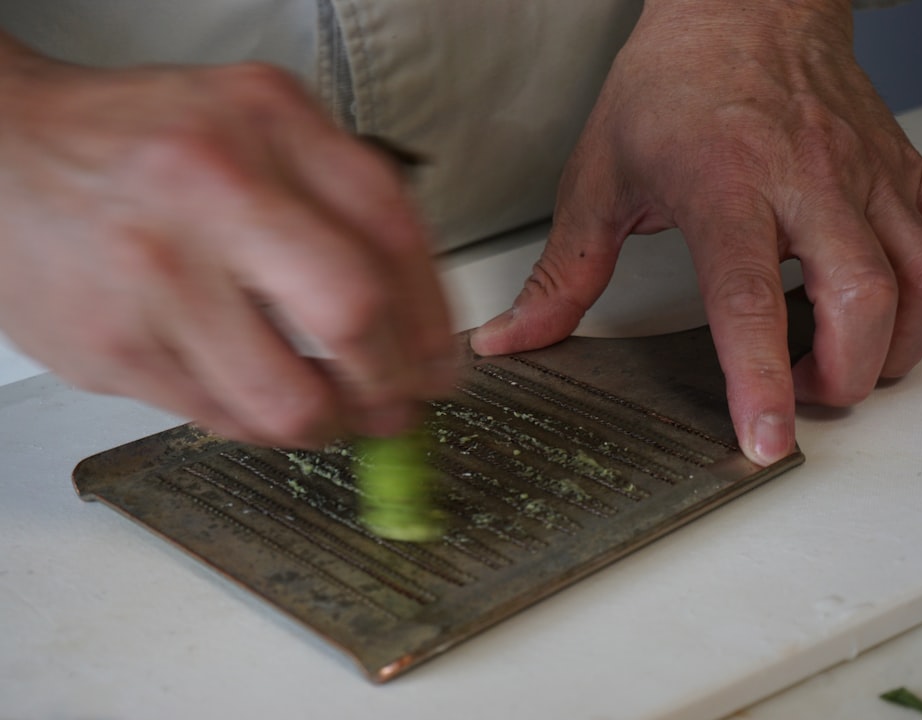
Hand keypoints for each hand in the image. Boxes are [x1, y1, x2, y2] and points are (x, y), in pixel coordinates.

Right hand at [0, 35, 454, 446]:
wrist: (3, 152)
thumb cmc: (143, 144)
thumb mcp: (257, 125)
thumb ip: (341, 199)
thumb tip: (416, 317)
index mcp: (268, 122)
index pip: (393, 230)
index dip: (432, 317)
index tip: (440, 364)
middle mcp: (214, 188)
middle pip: (353, 314)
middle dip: (393, 383)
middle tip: (398, 406)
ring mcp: (157, 273)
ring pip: (288, 398)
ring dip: (330, 425)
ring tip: (330, 415)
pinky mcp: (112, 346)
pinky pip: (222, 419)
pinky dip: (259, 424)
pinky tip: (258, 398)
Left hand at [469, 0, 921, 463]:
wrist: (741, 3)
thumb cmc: (671, 83)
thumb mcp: (598, 177)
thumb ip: (562, 274)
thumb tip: (514, 340)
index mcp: (724, 185)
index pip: (748, 298)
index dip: (760, 380)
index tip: (766, 441)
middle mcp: (808, 181)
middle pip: (863, 301)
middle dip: (843, 379)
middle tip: (800, 392)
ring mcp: (868, 174)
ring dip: (897, 348)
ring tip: (844, 358)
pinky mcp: (906, 167)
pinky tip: (921, 303)